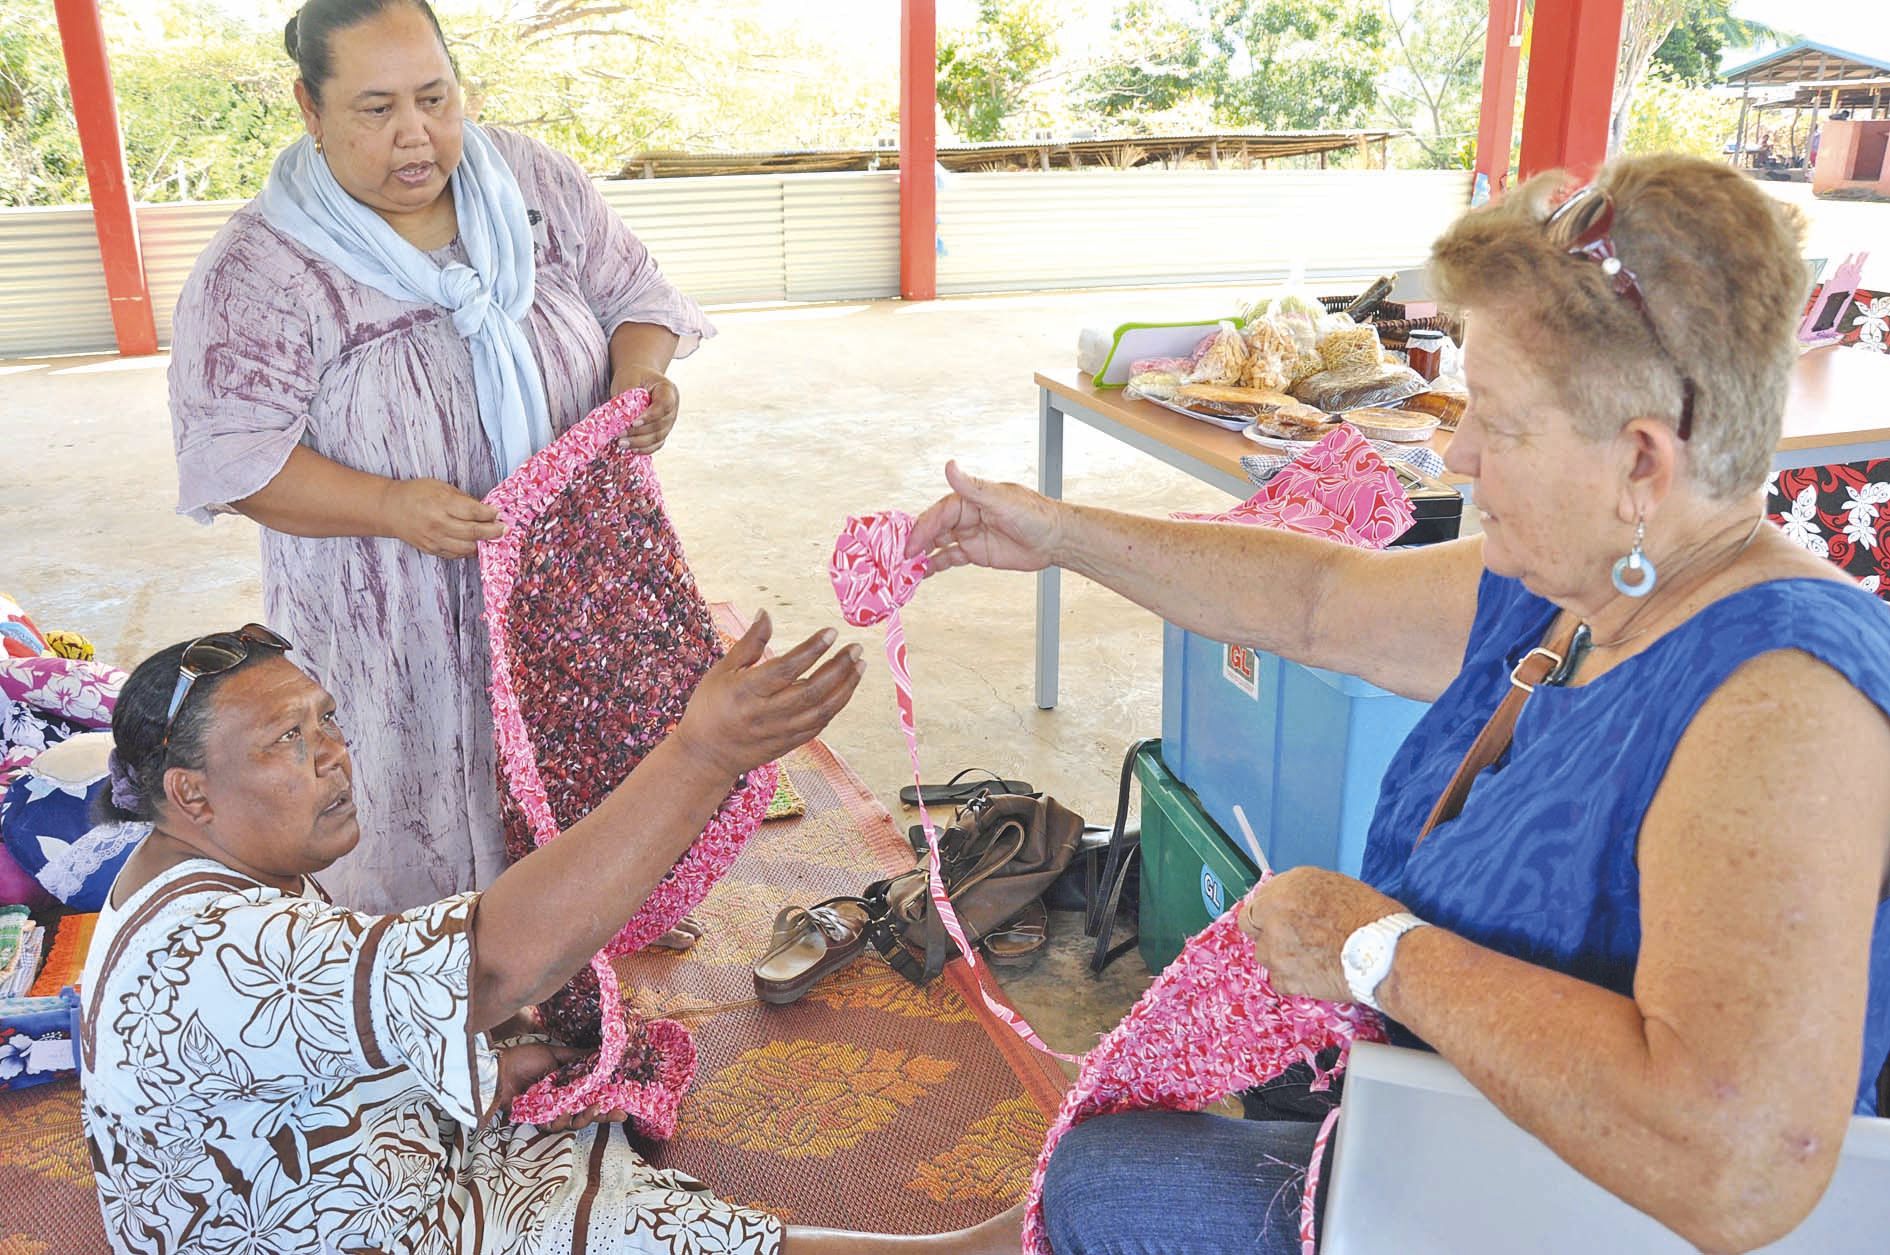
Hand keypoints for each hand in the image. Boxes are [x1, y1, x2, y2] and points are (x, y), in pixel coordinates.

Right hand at [381, 478, 504, 558]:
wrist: (390, 509)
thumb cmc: (417, 493)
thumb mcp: (441, 487)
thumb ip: (463, 499)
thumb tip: (485, 509)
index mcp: (441, 503)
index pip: (473, 511)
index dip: (490, 513)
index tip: (499, 513)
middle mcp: (438, 523)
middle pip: (473, 532)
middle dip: (493, 531)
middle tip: (504, 529)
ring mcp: (434, 539)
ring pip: (466, 548)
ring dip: (482, 544)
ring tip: (491, 538)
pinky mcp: (431, 549)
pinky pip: (455, 555)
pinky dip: (467, 551)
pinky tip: (474, 544)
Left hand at [494, 1042, 629, 1130]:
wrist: (499, 1070)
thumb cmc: (524, 1059)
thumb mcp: (553, 1053)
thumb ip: (576, 1056)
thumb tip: (599, 1052)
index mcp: (568, 1085)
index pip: (592, 1095)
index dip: (608, 1100)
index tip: (625, 1102)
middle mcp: (562, 1101)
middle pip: (587, 1114)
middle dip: (604, 1115)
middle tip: (620, 1114)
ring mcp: (551, 1112)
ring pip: (573, 1122)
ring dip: (585, 1117)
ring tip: (594, 1107)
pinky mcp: (538, 1120)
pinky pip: (553, 1125)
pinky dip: (561, 1119)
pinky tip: (567, 1111)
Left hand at [611, 364, 679, 453]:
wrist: (639, 378)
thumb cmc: (634, 376)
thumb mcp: (629, 379)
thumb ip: (629, 396)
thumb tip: (623, 417)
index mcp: (668, 390)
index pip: (664, 405)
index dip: (650, 416)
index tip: (633, 422)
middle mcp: (673, 407)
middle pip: (661, 425)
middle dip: (640, 433)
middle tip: (620, 436)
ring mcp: (669, 421)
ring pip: (659, 437)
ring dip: (640, 443)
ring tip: (621, 443)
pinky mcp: (662, 431)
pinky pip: (657, 444)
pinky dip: (645, 449)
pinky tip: (631, 449)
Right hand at [674, 611, 864, 779]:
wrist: (705, 755)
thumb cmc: (710, 706)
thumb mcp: (723, 670)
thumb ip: (749, 644)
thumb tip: (766, 613)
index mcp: (746, 691)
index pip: (786, 669)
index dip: (811, 650)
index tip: (831, 632)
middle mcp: (765, 714)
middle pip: (811, 690)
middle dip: (839, 668)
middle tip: (856, 648)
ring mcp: (778, 732)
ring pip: (821, 711)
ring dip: (845, 688)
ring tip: (859, 666)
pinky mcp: (787, 745)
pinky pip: (818, 726)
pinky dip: (835, 707)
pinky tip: (845, 689)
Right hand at [904, 460, 1066, 574]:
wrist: (1055, 539)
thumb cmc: (1034, 514)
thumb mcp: (1001, 499)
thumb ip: (972, 486)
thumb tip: (950, 466)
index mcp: (969, 500)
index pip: (939, 513)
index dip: (922, 528)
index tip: (911, 544)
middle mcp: (966, 516)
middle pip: (934, 528)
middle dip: (917, 542)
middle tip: (902, 558)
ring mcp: (970, 534)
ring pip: (938, 544)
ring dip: (922, 554)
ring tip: (907, 568)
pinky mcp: (976, 552)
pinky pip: (950, 558)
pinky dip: (935, 564)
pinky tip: (923, 572)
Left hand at [1237, 867, 1408, 1003]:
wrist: (1383, 953)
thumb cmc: (1370, 916)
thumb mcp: (1332, 884)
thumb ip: (1299, 892)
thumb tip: (1287, 900)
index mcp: (1284, 891)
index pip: (1255, 901)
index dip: (1266, 911)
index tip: (1274, 917)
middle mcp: (1273, 919)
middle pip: (1251, 928)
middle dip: (1266, 931)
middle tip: (1289, 936)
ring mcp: (1276, 951)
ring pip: (1264, 955)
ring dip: (1279, 955)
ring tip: (1308, 957)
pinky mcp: (1287, 980)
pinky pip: (1278, 979)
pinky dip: (1291, 978)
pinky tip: (1312, 972)